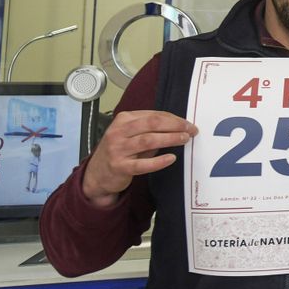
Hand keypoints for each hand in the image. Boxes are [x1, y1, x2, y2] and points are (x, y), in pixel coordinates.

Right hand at [81, 110, 196, 207]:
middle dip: (174, 125)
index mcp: (123, 120)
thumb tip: (178, 125)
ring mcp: (117, 150)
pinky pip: (142, 164)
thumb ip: (150, 129)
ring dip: (170, 139)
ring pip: (148, 140)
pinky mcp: (119, 167)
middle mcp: (118, 132)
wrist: (97, 174)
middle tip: (190, 130)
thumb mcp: (131, 135)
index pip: (153, 115)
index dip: (173, 118)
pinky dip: (158, 161)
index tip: (187, 124)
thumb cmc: (120, 151)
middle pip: (151, 124)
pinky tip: (171, 158)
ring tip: (184, 140)